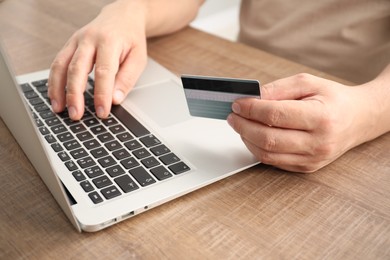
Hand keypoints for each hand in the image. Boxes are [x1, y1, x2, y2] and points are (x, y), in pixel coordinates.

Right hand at [48, 1, 147, 119]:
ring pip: (61, 65)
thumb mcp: (138, 58)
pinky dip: (54, 82)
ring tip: (59, 109)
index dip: (101, 94)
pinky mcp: (69, 45)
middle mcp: (89, 39)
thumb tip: (115, 100)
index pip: (104, 72)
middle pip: (77, 68)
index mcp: (110, 41)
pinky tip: (55, 97)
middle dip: (74, 94)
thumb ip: (127, 79)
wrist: (121, 16)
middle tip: (76, 115)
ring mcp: (76, 41)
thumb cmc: (131, 39)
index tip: (101, 112)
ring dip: (58, 89)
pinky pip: (57, 64)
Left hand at [227, 73, 373, 172]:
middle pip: (268, 139)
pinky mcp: (306, 167)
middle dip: (243, 126)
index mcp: (321, 117)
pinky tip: (252, 135)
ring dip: (247, 139)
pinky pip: (273, 161)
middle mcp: (318, 143)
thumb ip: (279, 89)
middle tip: (233, 115)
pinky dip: (257, 148)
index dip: (251, 109)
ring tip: (240, 124)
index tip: (238, 103)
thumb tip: (252, 97)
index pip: (276, 115)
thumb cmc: (333, 99)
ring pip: (267, 154)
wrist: (357, 119)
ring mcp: (313, 159)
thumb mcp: (308, 83)